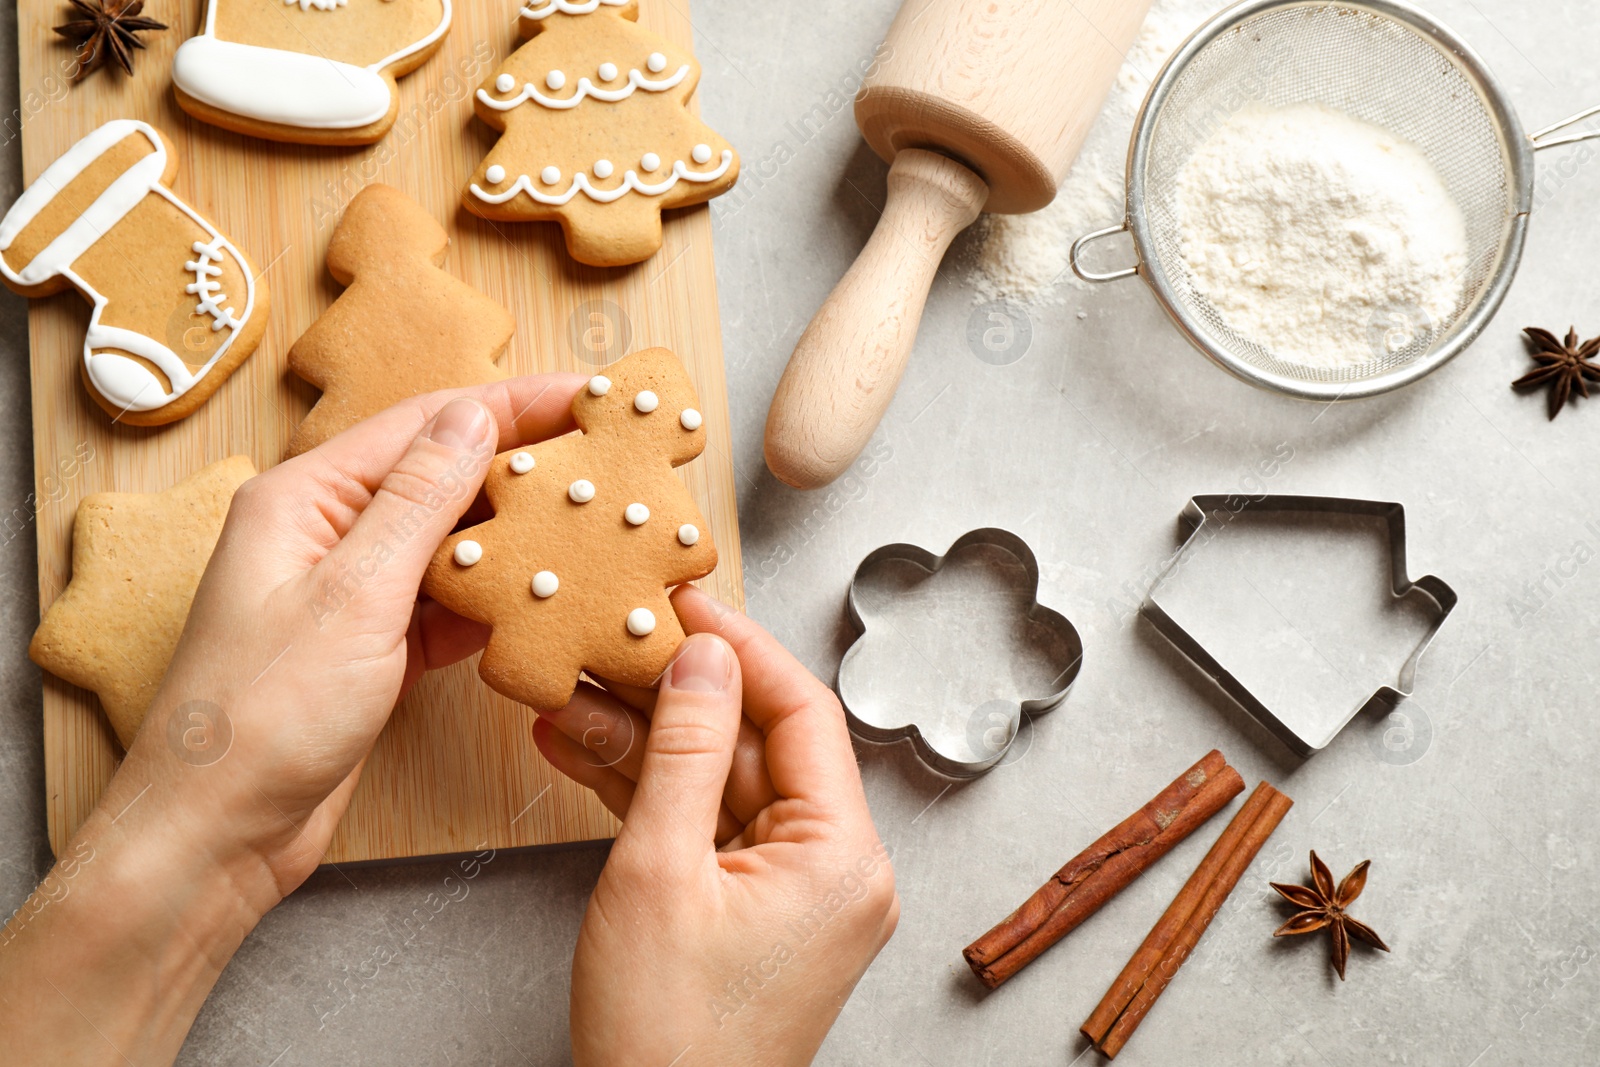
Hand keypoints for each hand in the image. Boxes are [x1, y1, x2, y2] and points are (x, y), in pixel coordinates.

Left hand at [0, 375, 582, 1064]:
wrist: (216, 834)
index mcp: (305, 498)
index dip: (514, 405)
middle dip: (524, 467)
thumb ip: (419, 501)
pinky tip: (548, 601)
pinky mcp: (374, 646)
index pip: (426, 424)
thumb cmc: (258, 717)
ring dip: (518, 536)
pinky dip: (496, 601)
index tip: (587, 398)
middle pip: (443, 477)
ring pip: (452, 543)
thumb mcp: (353, 594)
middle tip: (606, 462)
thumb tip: (476, 417)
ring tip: (593, 526)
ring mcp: (352, 592)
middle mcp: (328, 533)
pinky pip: (448, 603)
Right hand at [534, 586, 899, 1065]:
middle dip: (674, 694)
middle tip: (613, 645)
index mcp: (842, 857)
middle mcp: (834, 869)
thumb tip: (702, 658)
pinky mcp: (750, 910)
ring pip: (718, 781)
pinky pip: (704, 826)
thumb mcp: (659, 872)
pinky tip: (581, 750)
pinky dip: (648, 793)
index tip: (686, 601)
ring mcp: (792, 891)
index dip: (740, 647)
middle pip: (755, 742)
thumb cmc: (667, 1038)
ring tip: (570, 697)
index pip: (803, 711)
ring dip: (645, 740)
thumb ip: (681, 751)